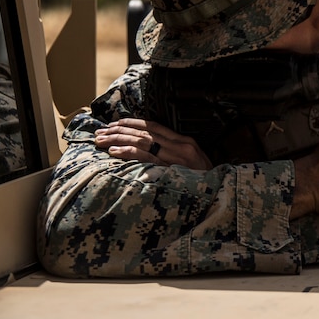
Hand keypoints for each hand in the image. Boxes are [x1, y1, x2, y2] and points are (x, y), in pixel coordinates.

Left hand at [94, 118, 212, 170]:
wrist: (218, 195)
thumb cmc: (204, 181)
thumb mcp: (194, 163)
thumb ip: (177, 153)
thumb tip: (154, 149)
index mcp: (186, 141)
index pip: (155, 126)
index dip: (133, 123)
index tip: (116, 123)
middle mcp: (180, 145)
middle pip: (144, 132)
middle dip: (119, 130)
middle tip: (100, 132)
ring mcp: (175, 157)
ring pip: (141, 141)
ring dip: (118, 139)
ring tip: (101, 140)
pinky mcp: (170, 169)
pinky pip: (145, 157)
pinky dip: (128, 153)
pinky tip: (114, 151)